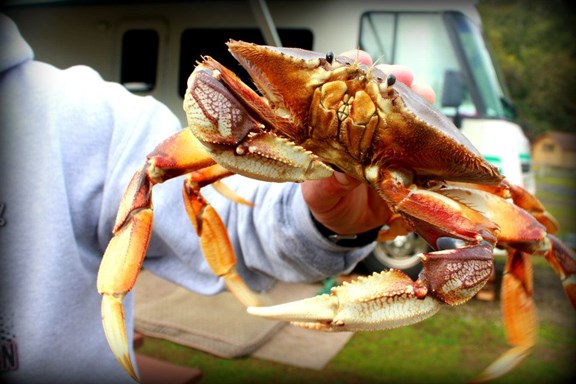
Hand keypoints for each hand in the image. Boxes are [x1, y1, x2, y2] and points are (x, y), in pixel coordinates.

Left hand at [301, 51, 434, 234]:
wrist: (350, 227)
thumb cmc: (327, 202)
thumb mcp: (320, 194)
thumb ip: (327, 183)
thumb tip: (344, 174)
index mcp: (333, 126)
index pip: (340, 87)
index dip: (349, 70)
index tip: (361, 61)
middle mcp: (362, 125)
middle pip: (378, 91)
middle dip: (392, 78)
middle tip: (403, 76)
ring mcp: (387, 138)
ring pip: (405, 109)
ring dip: (417, 98)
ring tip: (425, 94)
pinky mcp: (408, 156)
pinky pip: (423, 138)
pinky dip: (433, 130)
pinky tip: (440, 126)